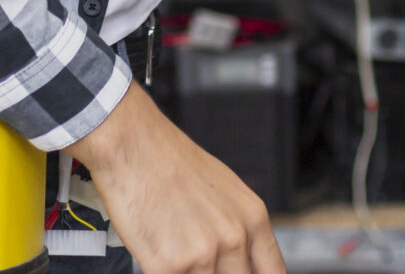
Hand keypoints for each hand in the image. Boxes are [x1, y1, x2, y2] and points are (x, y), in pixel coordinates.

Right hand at [65, 83, 283, 273]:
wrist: (131, 142)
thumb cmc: (170, 160)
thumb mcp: (224, 190)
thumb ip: (238, 229)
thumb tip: (241, 259)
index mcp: (253, 218)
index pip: (273, 273)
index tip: (242, 273)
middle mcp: (234, 238)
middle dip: (215, 273)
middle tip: (197, 259)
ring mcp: (203, 254)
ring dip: (189, 273)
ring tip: (174, 248)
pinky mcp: (168, 266)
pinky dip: (162, 272)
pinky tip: (156, 254)